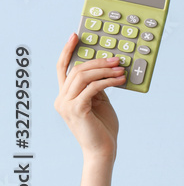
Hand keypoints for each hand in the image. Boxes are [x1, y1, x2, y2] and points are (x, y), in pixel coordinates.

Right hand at [54, 33, 124, 162]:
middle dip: (97, 61)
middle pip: (76, 70)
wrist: (103, 149)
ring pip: (83, 77)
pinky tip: (120, 79)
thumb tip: (107, 67)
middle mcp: (61, 99)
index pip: (62, 69)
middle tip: (116, 58)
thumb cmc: (102, 126)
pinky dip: (108, 81)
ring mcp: (66, 105)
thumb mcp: (99, 101)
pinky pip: (92, 88)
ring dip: (104, 70)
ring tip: (121, 68)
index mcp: (64, 96)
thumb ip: (97, 85)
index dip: (67, 51)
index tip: (75, 36)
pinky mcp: (76, 110)